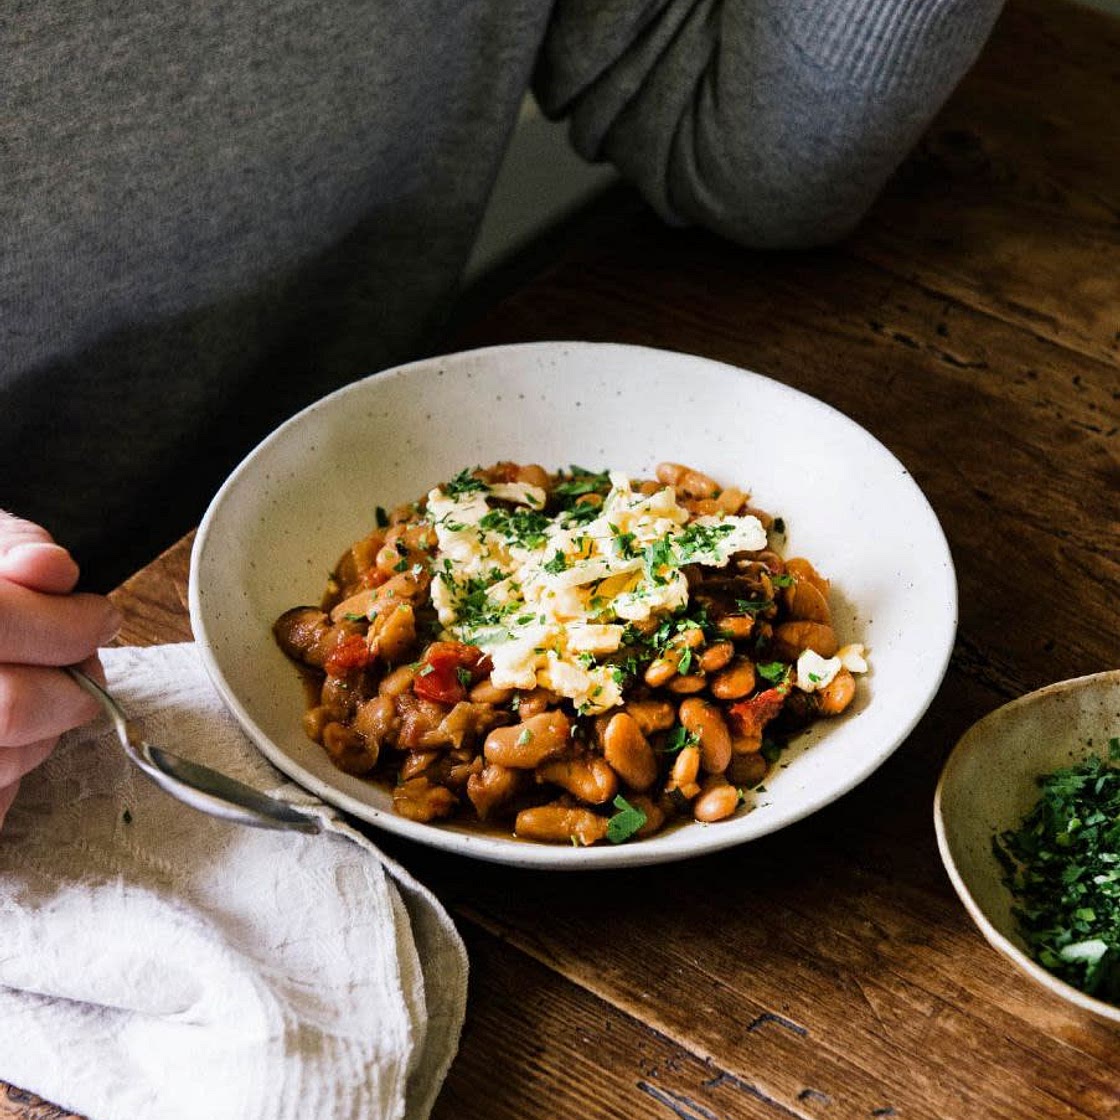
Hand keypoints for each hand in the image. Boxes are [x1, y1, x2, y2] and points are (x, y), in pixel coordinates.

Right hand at [0, 512, 121, 828]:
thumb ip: (9, 546)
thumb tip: (52, 567)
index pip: (3, 624)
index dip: (69, 623)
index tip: (100, 616)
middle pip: (13, 707)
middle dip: (71, 688)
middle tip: (82, 668)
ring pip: (4, 763)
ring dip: (41, 733)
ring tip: (29, 697)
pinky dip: (8, 776)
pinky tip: (3, 739)